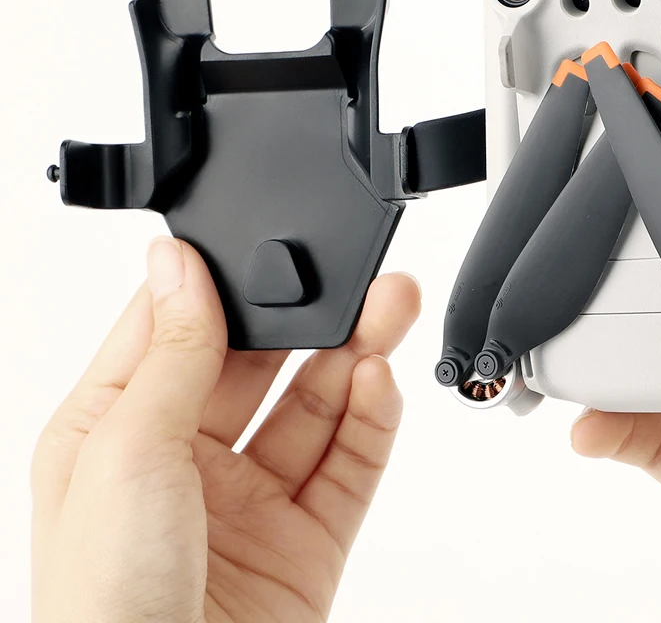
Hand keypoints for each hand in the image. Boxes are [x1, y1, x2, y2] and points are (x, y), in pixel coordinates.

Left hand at [31, 239, 420, 622]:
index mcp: (116, 431)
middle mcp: (185, 460)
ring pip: (315, 406)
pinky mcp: (307, 538)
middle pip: (263, 364)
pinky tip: (379, 383)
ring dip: (355, 356)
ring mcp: (251, 500)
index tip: (272, 242)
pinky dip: (370, 420)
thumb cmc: (101, 608)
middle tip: (361, 279)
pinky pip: (348, 463)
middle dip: (311, 319)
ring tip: (391, 311)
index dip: (226, 285)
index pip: (179, 330)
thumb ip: (174, 352)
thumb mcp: (128, 453)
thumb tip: (177, 261)